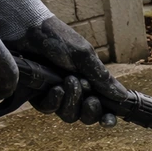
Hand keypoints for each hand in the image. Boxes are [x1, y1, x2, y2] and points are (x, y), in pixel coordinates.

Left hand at [0, 0, 127, 126]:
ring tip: (68, 82)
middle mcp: (74, 91)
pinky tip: (55, 88)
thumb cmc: (58, 39)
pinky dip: (54, 101)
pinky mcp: (37, 94)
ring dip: (72, 101)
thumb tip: (124, 97)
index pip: (102, 107)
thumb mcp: (85, 57)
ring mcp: (56, 94)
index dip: (106, 117)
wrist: (28, 30)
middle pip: (86, 117)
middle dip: (90, 111)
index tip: (108, 120)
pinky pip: (49, 109)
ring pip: (68, 115)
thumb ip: (103, 79)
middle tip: (90, 98)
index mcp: (90, 82)